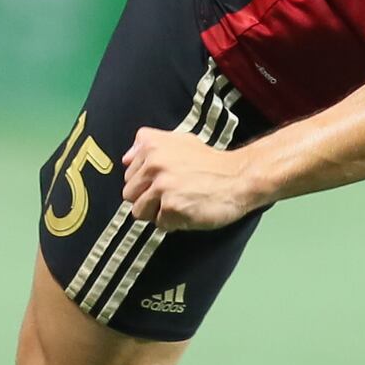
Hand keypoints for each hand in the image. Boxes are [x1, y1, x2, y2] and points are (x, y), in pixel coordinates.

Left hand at [122, 127, 269, 231]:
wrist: (239, 177)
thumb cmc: (210, 163)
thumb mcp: (180, 141)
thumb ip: (150, 146)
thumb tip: (125, 158)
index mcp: (151, 146)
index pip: (128, 175)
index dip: (146, 182)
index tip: (165, 180)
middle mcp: (153, 164)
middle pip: (130, 194)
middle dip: (148, 198)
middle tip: (173, 194)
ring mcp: (162, 186)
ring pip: (139, 211)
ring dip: (157, 212)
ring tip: (179, 202)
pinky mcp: (171, 207)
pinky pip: (159, 223)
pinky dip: (173, 222)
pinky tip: (189, 210)